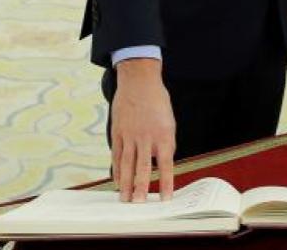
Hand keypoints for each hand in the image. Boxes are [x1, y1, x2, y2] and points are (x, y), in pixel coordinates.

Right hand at [111, 58, 175, 202]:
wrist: (139, 82)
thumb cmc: (157, 102)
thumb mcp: (169, 122)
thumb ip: (166, 143)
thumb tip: (163, 163)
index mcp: (163, 135)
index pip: (166, 164)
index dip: (166, 182)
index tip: (166, 198)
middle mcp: (146, 137)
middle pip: (143, 167)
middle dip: (141, 188)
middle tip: (139, 205)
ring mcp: (130, 135)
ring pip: (127, 164)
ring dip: (126, 183)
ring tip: (124, 199)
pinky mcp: (118, 133)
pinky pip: (117, 155)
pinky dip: (116, 170)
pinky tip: (117, 181)